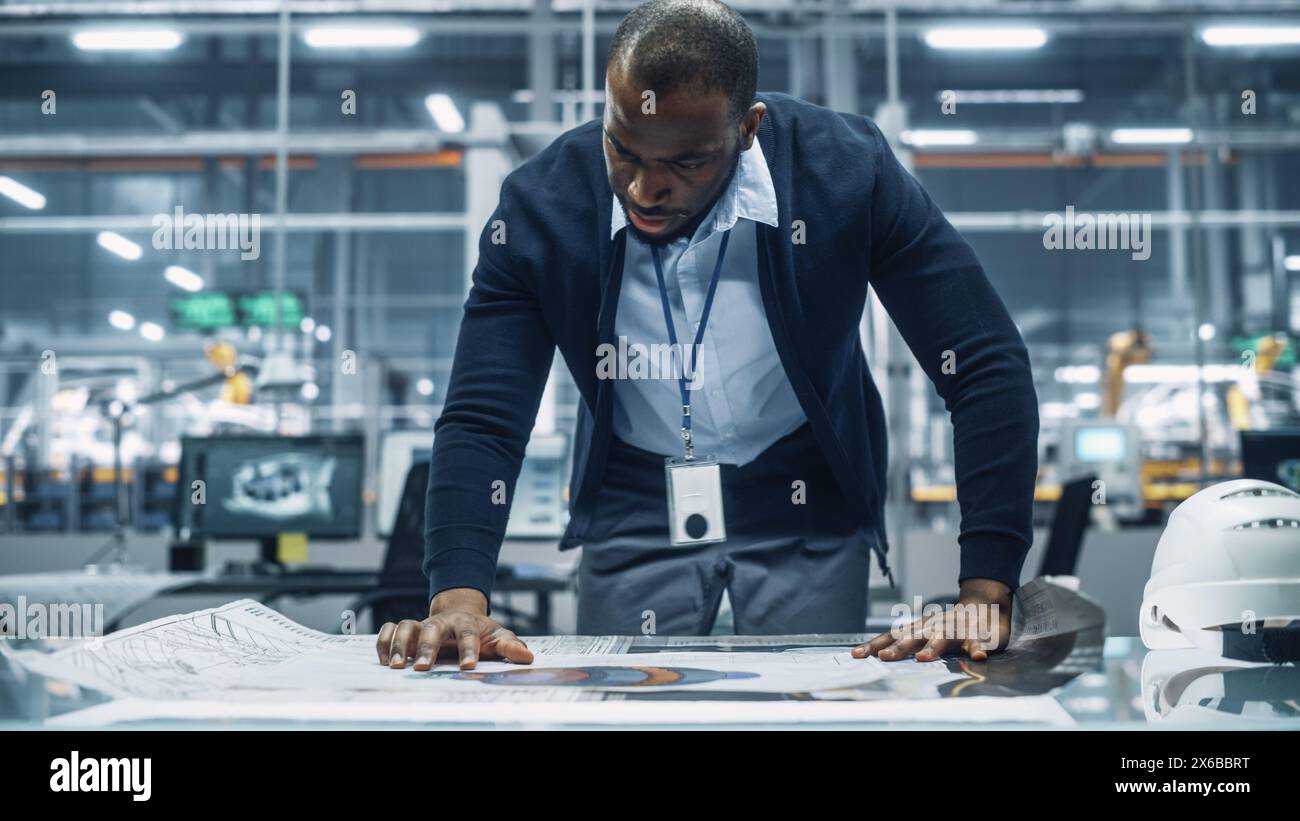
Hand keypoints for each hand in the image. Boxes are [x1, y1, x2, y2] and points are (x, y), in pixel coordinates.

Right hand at [375, 587, 534, 670]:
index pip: (469, 634)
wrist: (461, 613)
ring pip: (405, 626)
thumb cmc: (480, 631)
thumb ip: (510, 646)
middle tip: (422, 668)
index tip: (469, 667)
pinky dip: (382, 642)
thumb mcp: (498, 636)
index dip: (469, 650)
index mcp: (466, 623)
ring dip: (398, 644)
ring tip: (395, 666)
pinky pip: (388, 630)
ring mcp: (422, 625)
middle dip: (426, 648)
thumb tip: (527, 657)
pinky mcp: (406, 631)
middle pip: (432, 629)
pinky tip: (382, 660)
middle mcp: (441, 622)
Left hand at [852, 578, 1012, 662]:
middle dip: (898, 648)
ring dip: (932, 648)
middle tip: (885, 657)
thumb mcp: (924, 632)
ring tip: (924, 659)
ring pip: (942, 637)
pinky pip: (976, 641)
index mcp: (917, 628)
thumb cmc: (947, 625)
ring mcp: (954, 629)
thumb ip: (905, 643)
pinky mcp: (976, 633)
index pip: (891, 636)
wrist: (982, 606)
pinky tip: (978, 655)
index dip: (874, 645)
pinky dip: (977, 647)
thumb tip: (878, 655)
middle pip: (912, 637)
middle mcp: (932, 626)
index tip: (856, 655)